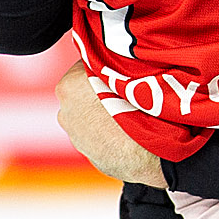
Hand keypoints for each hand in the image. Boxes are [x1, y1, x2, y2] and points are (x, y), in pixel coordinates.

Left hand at [55, 64, 167, 186]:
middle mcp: (66, 114)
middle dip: (103, 93)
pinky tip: (133, 132)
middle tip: (129, 92)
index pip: (84, 67)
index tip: (121, 72)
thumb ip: (109, 63)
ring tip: (134, 114)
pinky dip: (114, 135)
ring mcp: (78, 140)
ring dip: (108, 115)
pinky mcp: (93, 159)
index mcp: (68, 87)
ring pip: (93, 119)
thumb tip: (111, 58)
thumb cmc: (138, 104)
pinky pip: (103, 140)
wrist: (152, 149)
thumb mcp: (122, 68)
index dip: (106, 68)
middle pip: (85, 95)